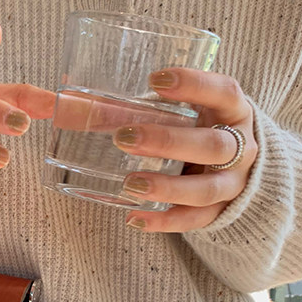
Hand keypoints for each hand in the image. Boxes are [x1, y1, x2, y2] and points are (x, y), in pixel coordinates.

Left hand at [110, 68, 257, 231]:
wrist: (237, 166)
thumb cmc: (198, 128)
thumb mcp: (178, 110)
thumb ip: (126, 106)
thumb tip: (59, 104)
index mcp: (234, 111)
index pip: (224, 92)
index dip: (195, 84)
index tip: (156, 80)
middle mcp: (242, 148)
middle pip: (213, 146)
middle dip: (168, 142)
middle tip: (124, 137)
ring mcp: (233, 183)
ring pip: (206, 189)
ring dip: (167, 187)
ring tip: (129, 184)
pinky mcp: (220, 212)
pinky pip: (194, 221)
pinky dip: (164, 221)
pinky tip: (133, 217)